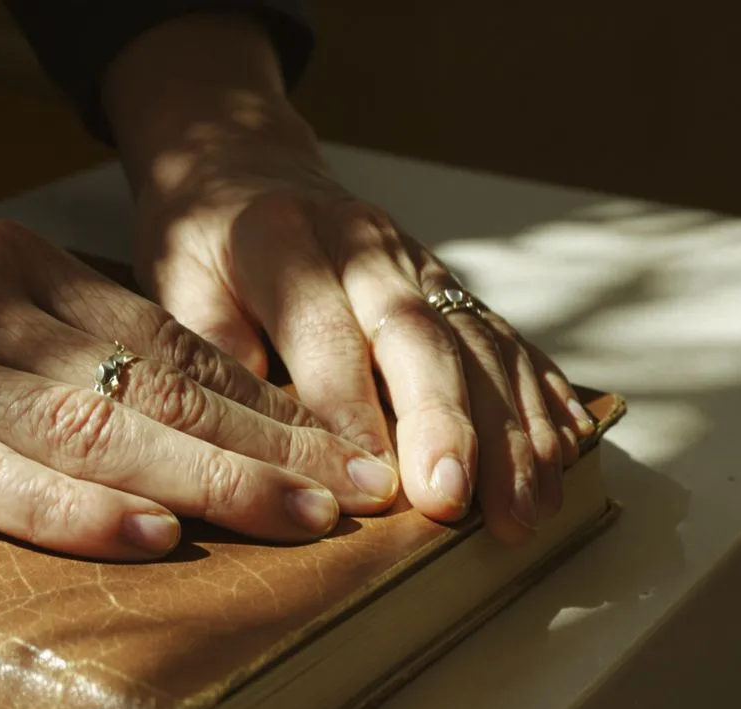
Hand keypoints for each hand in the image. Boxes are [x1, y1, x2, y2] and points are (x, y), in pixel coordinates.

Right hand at [0, 179, 402, 560]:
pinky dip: (71, 506)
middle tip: (366, 490)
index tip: (338, 446)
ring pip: (97, 423)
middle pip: (157, 379)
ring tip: (303, 518)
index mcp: (15, 268)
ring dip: (212, 475)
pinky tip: (143, 532)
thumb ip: (31, 336)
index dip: (261, 400)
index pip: (165, 340)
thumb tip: (136, 407)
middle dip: (272, 441)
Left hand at [103, 15, 593, 543]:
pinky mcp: (448, 282)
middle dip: (445, 424)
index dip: (351, 411)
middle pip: (417, 336)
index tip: (372, 488)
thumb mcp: (175, 284)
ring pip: (477, 343)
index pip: (325, 334)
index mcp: (281, 240)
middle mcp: (363, 246)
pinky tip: (565, 451)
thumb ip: (212, 353)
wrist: (245, 168)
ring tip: (526, 508)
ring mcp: (416, 261)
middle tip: (456, 501)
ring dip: (509, 430)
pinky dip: (540, 397)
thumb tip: (259, 439)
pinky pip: (505, 338)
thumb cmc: (201, 243)